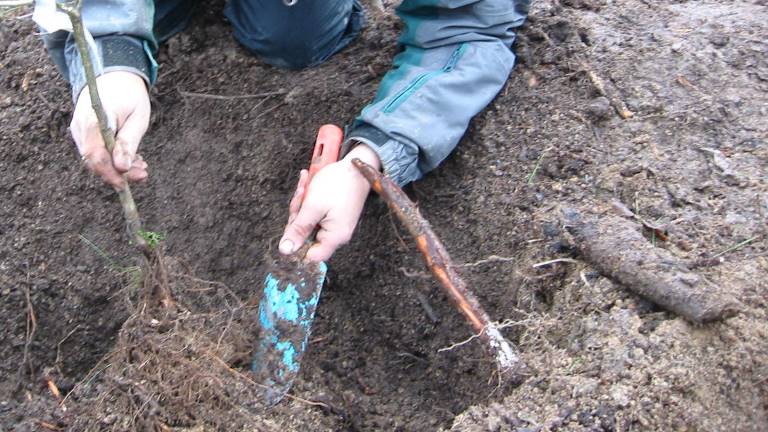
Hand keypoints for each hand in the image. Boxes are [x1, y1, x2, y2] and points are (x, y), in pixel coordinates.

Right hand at [71, 71, 149, 189]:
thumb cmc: (129, 94)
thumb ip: (128, 142)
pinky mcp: (83, 133)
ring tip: (142, 165)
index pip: (95, 154)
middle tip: (143, 174)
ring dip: (119, 167)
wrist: (114, 75)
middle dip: (118, 173)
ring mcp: (79, 130)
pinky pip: (96, 152)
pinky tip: (133, 160)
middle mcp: (80, 126)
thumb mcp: (137, 118)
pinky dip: (114, 158)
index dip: (109, 173)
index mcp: (93, 118)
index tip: (126, 184)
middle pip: (94, 160)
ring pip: (95, 158)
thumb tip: (121, 168)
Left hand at [279, 144, 381, 261]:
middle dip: (298, 216)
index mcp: (334, 237)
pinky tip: (307, 183)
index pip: (310, 256)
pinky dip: (308, 200)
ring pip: (307, 222)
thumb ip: (298, 230)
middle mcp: (336, 234)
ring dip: (302, 204)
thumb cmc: (338, 184)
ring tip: (305, 185)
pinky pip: (314, 213)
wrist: (356, 166)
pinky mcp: (332, 214)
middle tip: (301, 195)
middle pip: (306, 237)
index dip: (297, 245)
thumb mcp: (312, 207)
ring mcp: (334, 224)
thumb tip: (285, 251)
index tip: (291, 228)